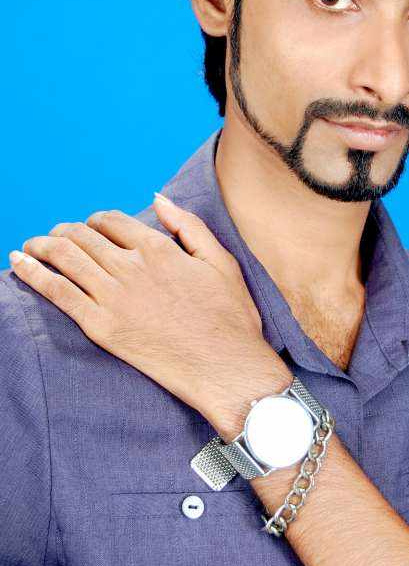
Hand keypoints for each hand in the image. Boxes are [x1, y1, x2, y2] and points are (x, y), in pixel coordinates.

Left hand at [8, 194, 285, 423]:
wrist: (226, 366)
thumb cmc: (230, 317)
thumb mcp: (220, 260)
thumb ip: (188, 225)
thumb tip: (158, 199)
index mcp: (159, 249)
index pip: (112, 221)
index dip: (96, 220)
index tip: (91, 227)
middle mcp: (132, 267)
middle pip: (83, 236)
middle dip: (64, 231)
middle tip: (55, 236)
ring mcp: (114, 297)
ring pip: (65, 257)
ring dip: (42, 245)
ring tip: (30, 245)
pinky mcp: (102, 327)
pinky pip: (58, 293)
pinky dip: (33, 273)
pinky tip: (19, 264)